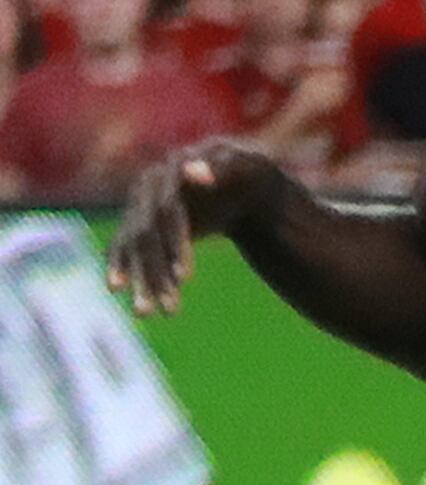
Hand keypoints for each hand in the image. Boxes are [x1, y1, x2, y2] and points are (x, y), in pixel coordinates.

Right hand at [105, 141, 290, 316]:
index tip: (186, 278)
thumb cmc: (247, 175)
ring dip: (140, 280)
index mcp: (170, 173)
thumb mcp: (245, 169)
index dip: (175, 242)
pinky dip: (124, 267)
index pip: (169, 211)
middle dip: (156, 273)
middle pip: (146, 234)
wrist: (237, 179)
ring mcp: (139, 204)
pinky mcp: (138, 219)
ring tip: (145, 315)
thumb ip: (221, 169)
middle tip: (170, 311)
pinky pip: (126, 247)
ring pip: (134, 246)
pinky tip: (118, 289)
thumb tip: (193, 170)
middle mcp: (147, 188)